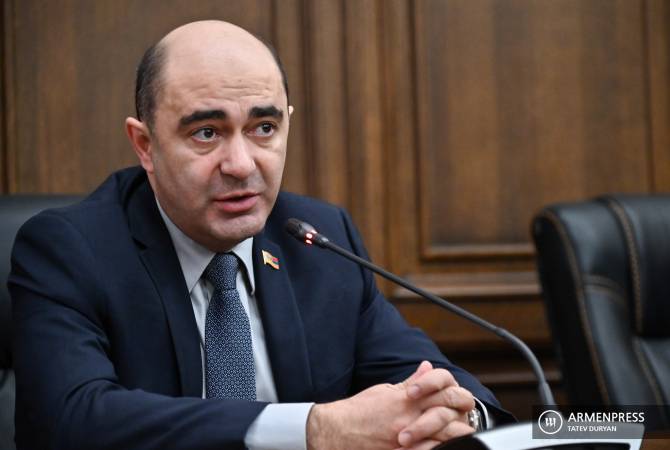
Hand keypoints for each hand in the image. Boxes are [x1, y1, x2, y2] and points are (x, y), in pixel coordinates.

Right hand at [306, 361, 474, 449]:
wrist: (337, 431)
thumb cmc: (359, 410)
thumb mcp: (386, 390)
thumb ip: (411, 381)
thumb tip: (428, 367)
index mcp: (408, 399)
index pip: (446, 393)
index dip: (458, 397)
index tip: (459, 402)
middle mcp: (411, 417)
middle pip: (450, 415)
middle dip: (462, 419)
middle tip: (464, 422)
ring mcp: (409, 439)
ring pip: (446, 437)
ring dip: (455, 437)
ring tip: (459, 437)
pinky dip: (439, 448)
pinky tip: (442, 446)